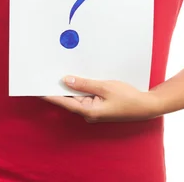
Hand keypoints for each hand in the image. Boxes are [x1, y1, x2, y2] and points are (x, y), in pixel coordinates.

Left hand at [41, 76, 161, 122]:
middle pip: (68, 99)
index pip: (64, 102)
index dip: (49, 94)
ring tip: (56, 72)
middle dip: (58, 87)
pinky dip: (79, 87)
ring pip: (76, 97)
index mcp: (89, 111)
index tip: (37, 88)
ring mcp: (93, 109)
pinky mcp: (98, 105)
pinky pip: (84, 96)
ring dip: (69, 86)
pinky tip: (75, 77)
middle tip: (45, 74)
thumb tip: (66, 80)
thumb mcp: (104, 86)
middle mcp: (88, 112)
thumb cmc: (127, 98)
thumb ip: (84, 84)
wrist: (146, 105)